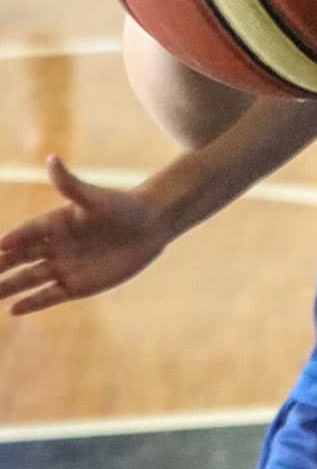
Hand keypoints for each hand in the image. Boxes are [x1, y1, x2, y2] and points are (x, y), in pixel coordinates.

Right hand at [0, 156, 169, 314]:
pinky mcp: (76, 285)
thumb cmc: (123, 207)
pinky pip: (49, 295)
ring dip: (9, 287)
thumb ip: (70, 184)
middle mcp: (55, 245)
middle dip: (1, 266)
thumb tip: (51, 159)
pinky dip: (32, 303)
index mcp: (56, 222)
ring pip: (29, 279)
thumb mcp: (95, 198)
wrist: (150, 226)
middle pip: (20, 258)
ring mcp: (64, 266)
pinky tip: (13, 310)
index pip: (26, 232)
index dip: (12, 240)